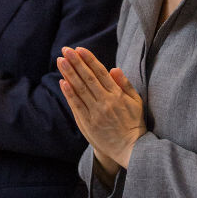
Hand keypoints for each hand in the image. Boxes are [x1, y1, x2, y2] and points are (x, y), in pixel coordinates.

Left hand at [57, 46, 145, 170]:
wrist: (131, 148)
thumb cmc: (134, 123)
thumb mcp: (136, 101)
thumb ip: (125, 84)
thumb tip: (114, 69)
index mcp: (118, 95)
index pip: (100, 73)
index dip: (89, 60)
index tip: (79, 49)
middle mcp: (106, 102)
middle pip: (88, 78)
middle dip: (76, 62)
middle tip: (66, 50)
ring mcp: (96, 113)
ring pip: (80, 89)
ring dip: (69, 74)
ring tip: (60, 61)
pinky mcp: (88, 124)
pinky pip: (77, 106)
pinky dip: (69, 94)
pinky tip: (63, 82)